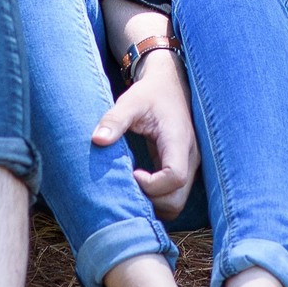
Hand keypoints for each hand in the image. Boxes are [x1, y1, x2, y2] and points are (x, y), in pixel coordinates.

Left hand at [93, 49, 196, 218]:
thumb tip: (97, 139)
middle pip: (177, 199)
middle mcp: (190, 157)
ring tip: (133, 184)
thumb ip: (115, 119)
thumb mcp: (131, 101)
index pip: (175, 177)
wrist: (169, 84)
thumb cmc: (150, 93)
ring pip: (177, 201)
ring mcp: (189, 165)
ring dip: (154, 202)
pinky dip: (157, 197)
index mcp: (179, 141)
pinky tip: (139, 182)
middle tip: (129, 182)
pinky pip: (174, 194)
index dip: (152, 184)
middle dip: (151, 200)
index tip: (133, 172)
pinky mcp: (182, 168)